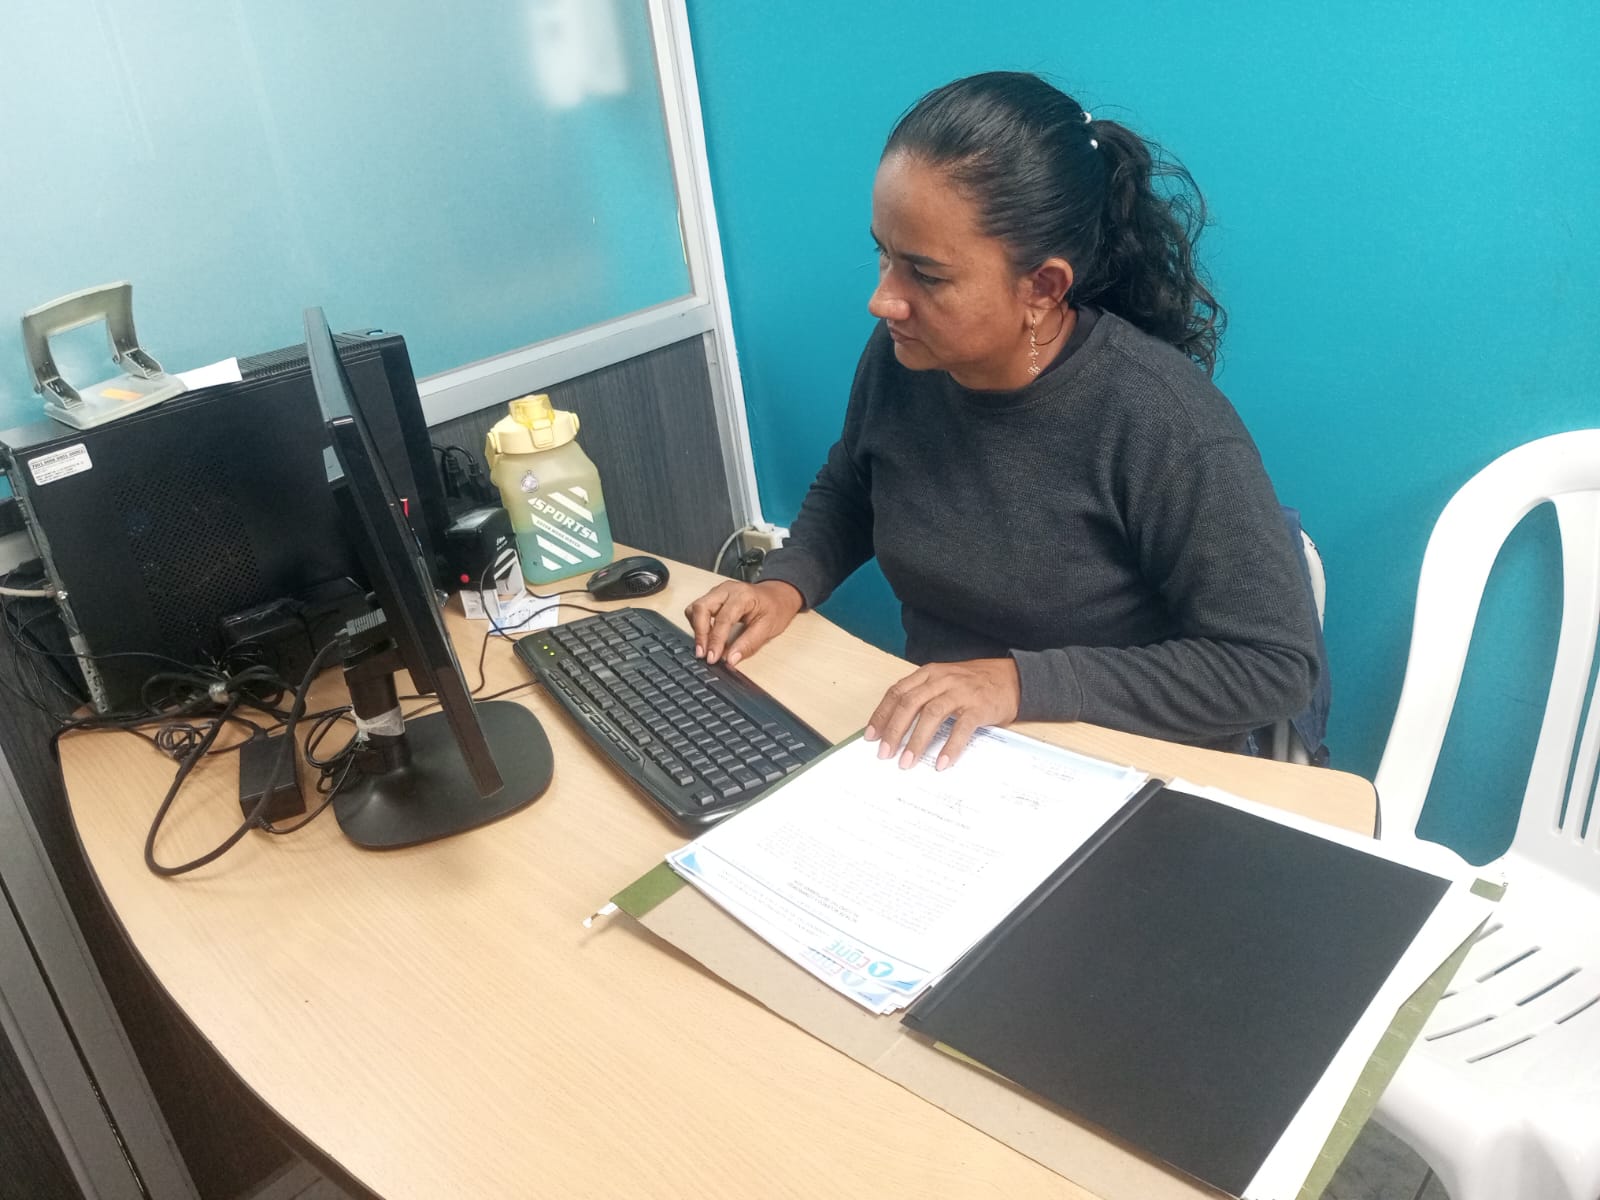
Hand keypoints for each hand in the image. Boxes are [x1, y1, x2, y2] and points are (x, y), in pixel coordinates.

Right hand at [684, 579, 803, 666]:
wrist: (778, 596)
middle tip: (703, 654)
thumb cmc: (775, 609)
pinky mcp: (712, 597)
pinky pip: (697, 610)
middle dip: (700, 633)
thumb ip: (748, 644)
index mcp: (743, 595)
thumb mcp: (768, 628)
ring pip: (695, 608)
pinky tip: (706, 637)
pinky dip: (697, 624)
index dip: (716, 640)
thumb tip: (730, 660)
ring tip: (704, 647)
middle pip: (701, 608)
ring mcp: (717, 592)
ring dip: (697, 629)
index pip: (723, 618)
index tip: (712, 657)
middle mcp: (726, 590)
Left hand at [864, 659, 1020, 770]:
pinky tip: (942, 762)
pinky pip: (961, 728)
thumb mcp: (944, 681)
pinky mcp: (979, 707)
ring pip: (931, 715)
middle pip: (909, 704)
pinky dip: (950, 746)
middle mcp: (942, 680)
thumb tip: (895, 726)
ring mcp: (961, 692)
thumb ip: (923, 696)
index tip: (871, 736)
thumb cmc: (974, 683)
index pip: (897, 692)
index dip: (881, 714)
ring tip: (906, 762)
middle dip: (894, 731)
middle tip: (885, 753)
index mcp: (929, 673)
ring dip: (917, 741)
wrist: (1014, 679)